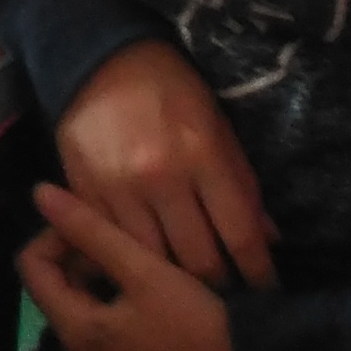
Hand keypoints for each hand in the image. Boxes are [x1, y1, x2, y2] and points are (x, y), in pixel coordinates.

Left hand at [21, 182, 240, 350]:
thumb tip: (39, 193)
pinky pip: (105, 317)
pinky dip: (118, 291)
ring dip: (103, 269)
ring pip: (83, 297)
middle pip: (56, 282)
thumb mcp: (144, 270)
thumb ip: (90, 230)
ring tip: (143, 250)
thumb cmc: (198, 323)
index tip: (94, 219)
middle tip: (124, 233)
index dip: (56, 233)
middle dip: (82, 251)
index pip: (31, 264)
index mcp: (73, 331)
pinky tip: (153, 276)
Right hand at [51, 39, 277, 290]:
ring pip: (154, 260)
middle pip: (199, 259)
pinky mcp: (83, 190)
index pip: (240, 235)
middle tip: (229, 291)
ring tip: (190, 284)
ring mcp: (116, 187)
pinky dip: (133, 256)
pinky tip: (146, 262)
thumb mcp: (219, 127)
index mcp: (202, 156)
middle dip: (220, 283)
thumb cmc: (172, 90)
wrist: (99, 59)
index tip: (267, 288)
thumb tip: (267, 239)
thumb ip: (242, 184)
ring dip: (176, 277)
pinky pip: (113, 242)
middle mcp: (159, 177)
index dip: (260, 271)